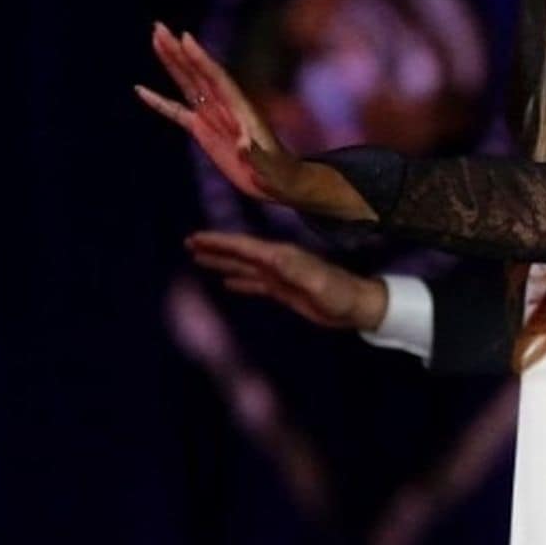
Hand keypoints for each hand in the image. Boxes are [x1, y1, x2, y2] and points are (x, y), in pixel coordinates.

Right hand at [136, 22, 304, 203]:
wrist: (280, 182)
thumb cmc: (280, 175)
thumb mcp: (270, 167)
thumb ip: (256, 155)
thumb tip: (242, 144)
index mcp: (241, 110)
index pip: (217, 78)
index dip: (201, 59)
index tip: (185, 38)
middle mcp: (225, 107)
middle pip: (197, 72)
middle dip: (178, 50)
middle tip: (158, 27)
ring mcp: (213, 116)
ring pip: (186, 83)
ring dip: (171, 62)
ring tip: (155, 39)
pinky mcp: (203, 130)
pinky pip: (176, 111)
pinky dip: (159, 101)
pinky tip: (140, 90)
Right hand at [186, 230, 389, 331]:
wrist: (357, 306)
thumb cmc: (339, 294)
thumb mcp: (317, 282)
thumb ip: (294, 269)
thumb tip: (269, 256)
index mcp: (283, 256)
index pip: (245, 246)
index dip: (220, 242)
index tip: (196, 238)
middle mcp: (279, 262)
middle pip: (240, 252)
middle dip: (215, 247)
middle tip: (188, 242)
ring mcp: (280, 276)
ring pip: (244, 266)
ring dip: (222, 261)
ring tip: (198, 258)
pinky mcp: (284, 290)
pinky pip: (255, 283)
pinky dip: (239, 280)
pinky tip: (226, 282)